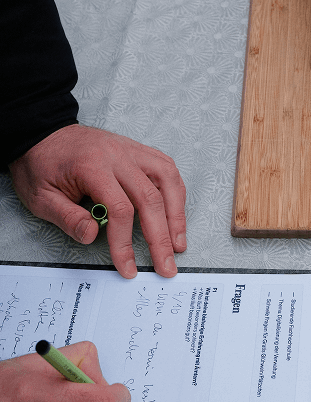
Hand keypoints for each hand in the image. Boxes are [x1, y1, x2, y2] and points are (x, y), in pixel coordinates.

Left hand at [9, 125, 186, 278]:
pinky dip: (175, 190)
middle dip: (162, 236)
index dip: (125, 242)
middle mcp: (117, 155)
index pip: (120, 209)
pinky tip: (175, 210)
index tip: (127, 267)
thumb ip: (67, 218)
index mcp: (92, 167)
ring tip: (178, 241)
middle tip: (167, 265)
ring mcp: (130, 149)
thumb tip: (93, 236)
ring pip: (167, 179)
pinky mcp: (135, 149)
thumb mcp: (41, 197)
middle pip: (150, 197)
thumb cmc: (41, 166)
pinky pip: (165, 166)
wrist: (41, 134)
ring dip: (176, 213)